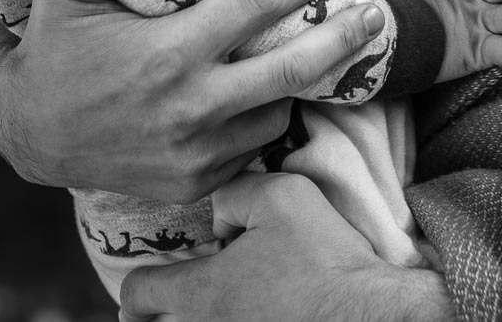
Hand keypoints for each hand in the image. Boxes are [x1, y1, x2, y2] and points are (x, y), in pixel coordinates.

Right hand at [0, 0, 383, 200]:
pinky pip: (253, 149)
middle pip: (291, 72)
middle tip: (373, 14)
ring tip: (327, 50)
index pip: (254, 9)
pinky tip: (278, 93)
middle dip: (340, 40)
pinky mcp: (197, 184)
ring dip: (302, 83)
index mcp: (170, 55)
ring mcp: (197, 154)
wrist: (31, 136)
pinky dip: (269, 120)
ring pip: (277, 114)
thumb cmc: (56, 53)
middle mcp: (192, 109)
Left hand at [118, 172, 454, 321]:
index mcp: (201, 292)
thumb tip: (220, 219)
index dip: (140, 278)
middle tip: (165, 300)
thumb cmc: (321, 256)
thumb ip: (234, 192)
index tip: (155, 272)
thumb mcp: (280, 195)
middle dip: (152, 314)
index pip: (138, 293)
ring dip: (188, 318)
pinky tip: (250, 309)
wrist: (363, 311)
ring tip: (211, 303)